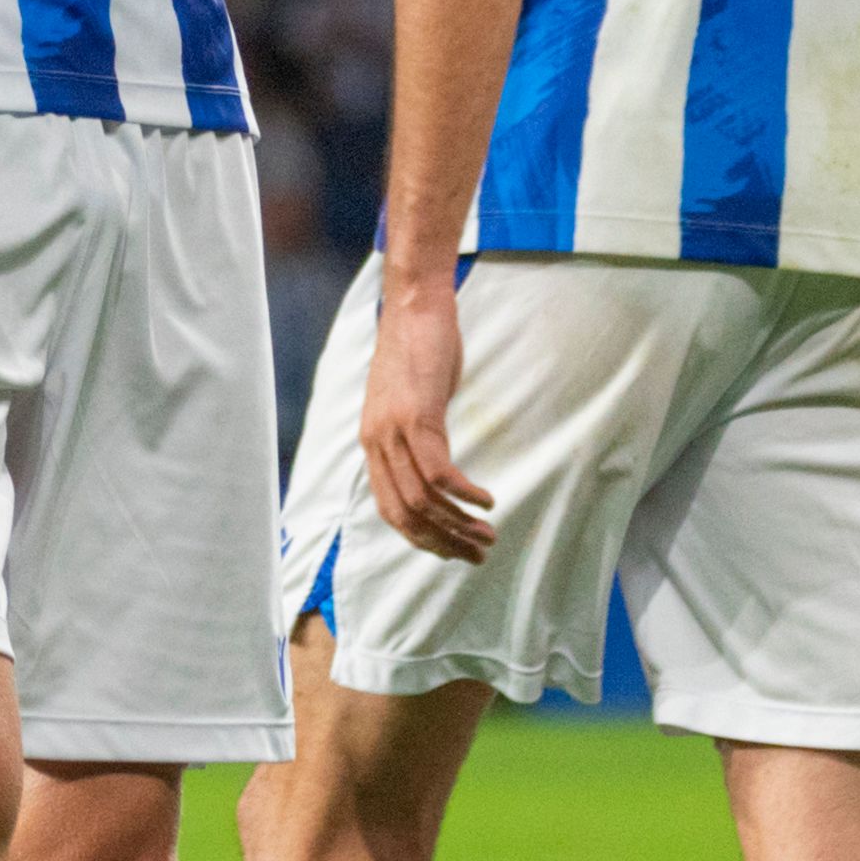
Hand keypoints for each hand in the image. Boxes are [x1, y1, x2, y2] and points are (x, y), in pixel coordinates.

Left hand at [359, 271, 494, 563]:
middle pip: (406, 513)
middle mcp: (376, 442)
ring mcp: (394, 430)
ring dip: (459, 524)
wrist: (413, 305)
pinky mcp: (418, 416)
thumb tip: (434, 466)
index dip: (421, 538)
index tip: (450, 551)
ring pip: (424, 499)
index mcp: (372, 442)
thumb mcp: (407, 401)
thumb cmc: (417, 349)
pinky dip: (465, 494)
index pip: (389, 509)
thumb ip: (414, 436)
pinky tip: (486, 501)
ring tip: (487, 536)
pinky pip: (440, 471)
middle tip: (476, 554)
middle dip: (443, 543)